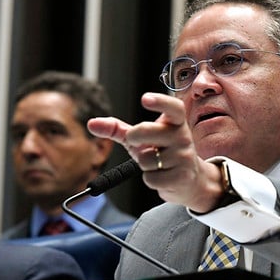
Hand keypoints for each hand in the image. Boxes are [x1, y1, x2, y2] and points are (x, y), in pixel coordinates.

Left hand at [87, 92, 222, 211]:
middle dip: (134, 137)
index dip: (159, 101)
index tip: (144, 99)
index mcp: (175, 122)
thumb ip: (117, 129)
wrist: (188, 180)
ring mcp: (184, 156)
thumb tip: (91, 123)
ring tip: (157, 164)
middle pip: (147, 131)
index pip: (173, 108)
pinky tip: (162, 176)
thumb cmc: (161, 153)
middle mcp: (183, 136)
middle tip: (139, 143)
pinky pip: (151, 178)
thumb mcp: (140, 139)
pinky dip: (150, 180)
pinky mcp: (182, 176)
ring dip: (144, 164)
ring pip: (147, 160)